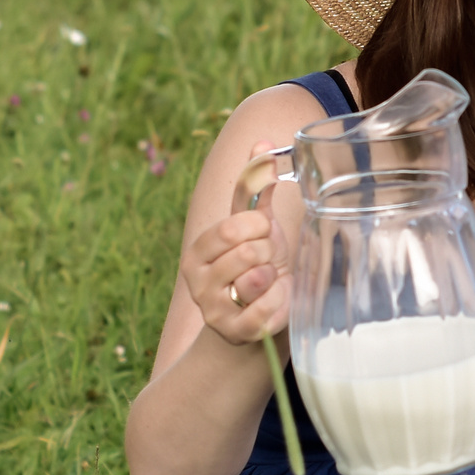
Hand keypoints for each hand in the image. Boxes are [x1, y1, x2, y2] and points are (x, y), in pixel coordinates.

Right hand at [180, 146, 291, 345]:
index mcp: (198, 250)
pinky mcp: (234, 332)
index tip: (264, 234)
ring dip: (272, 276)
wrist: (260, 318)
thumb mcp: (257, 227)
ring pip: (255, 278)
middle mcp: (197, 280)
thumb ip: (257, 188)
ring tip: (268, 281)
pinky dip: (278, 302)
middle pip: (245, 252)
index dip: (258, 228)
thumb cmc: (258, 265)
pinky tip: (273, 300)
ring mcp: (212, 308)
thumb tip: (262, 143)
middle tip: (268, 261)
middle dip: (268, 253)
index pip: (231, 228)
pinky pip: (265, 309)